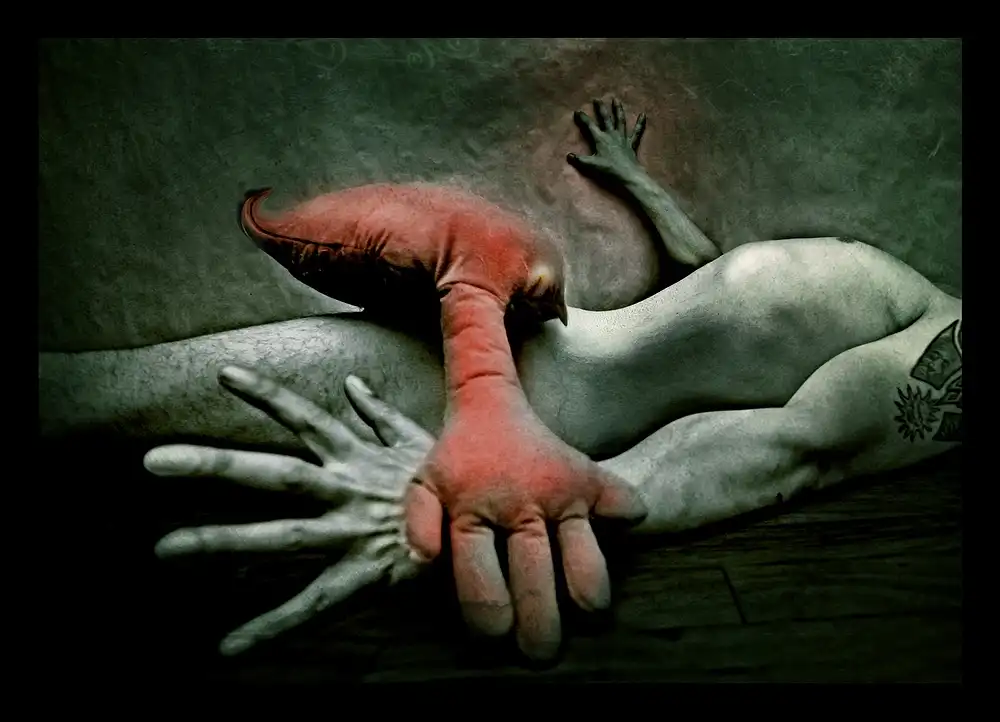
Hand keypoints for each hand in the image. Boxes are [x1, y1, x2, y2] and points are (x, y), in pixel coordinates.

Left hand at [146, 366, 434, 655]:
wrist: (487, 535)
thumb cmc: (449, 487)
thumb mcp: (418, 443)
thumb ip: (379, 415)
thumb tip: (353, 384)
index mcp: (356, 458)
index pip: (305, 418)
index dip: (267, 396)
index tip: (224, 375)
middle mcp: (346, 491)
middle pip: (275, 474)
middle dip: (217, 465)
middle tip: (154, 461)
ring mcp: (350, 534)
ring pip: (280, 536)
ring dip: (221, 541)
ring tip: (164, 549)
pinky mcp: (362, 578)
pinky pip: (310, 605)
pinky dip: (269, 625)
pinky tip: (227, 645)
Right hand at [567, 97, 646, 181]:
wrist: (627, 174)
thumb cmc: (608, 169)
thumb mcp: (591, 165)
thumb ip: (580, 160)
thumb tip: (569, 156)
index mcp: (600, 138)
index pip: (589, 126)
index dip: (583, 118)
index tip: (577, 111)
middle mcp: (611, 134)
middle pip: (605, 118)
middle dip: (600, 108)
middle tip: (597, 99)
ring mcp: (622, 137)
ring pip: (620, 120)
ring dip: (618, 110)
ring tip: (616, 100)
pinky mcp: (631, 143)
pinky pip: (637, 132)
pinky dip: (640, 123)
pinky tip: (643, 115)